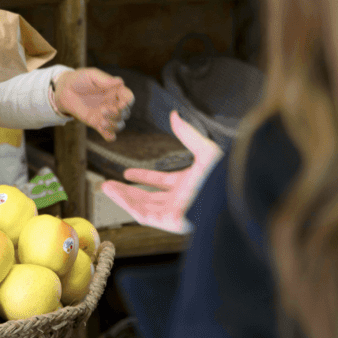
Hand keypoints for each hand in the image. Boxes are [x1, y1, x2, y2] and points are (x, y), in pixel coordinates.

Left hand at [53, 68, 133, 141]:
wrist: (64, 91)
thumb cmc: (79, 79)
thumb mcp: (90, 75)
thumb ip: (104, 79)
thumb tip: (120, 82)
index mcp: (115, 91)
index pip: (129, 97)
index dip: (128, 101)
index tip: (122, 103)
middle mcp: (113, 104)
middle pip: (125, 113)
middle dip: (117, 114)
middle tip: (103, 110)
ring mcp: (106, 115)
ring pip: (119, 125)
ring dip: (114, 125)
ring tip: (101, 121)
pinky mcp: (97, 124)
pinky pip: (109, 135)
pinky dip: (110, 136)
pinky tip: (102, 130)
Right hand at [100, 111, 222, 233]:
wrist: (232, 197)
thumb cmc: (224, 176)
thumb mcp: (204, 150)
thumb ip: (187, 134)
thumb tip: (174, 115)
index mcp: (189, 185)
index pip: (162, 182)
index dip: (144, 177)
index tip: (127, 173)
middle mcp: (181, 200)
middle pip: (148, 197)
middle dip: (127, 191)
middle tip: (108, 184)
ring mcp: (176, 212)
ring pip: (143, 207)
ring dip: (123, 198)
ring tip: (105, 187)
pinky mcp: (171, 222)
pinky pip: (145, 215)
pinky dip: (129, 205)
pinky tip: (117, 194)